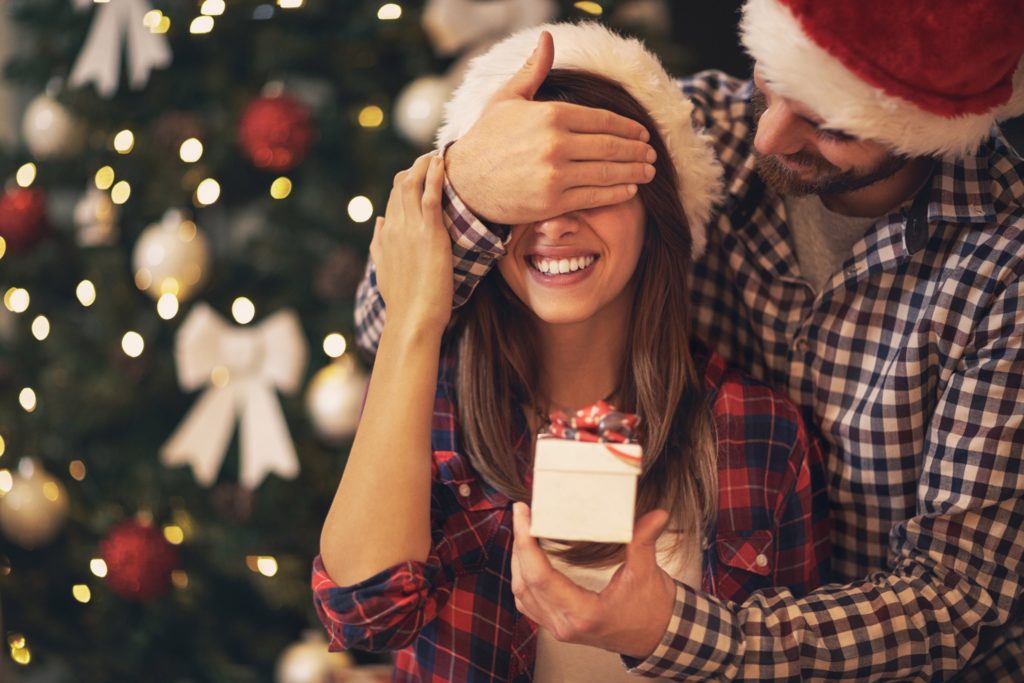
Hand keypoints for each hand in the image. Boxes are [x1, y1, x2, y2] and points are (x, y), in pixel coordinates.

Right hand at [370, 153, 453, 335]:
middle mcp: (395, 227)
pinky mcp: (429, 234)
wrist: (412, 319)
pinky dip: (435, 177)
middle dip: (416, 167)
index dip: (406, 181)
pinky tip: (441, 163)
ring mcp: (411, 229)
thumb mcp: (383, 269)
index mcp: (386, 234)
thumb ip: (379, 243)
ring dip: (425, 165)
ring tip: (438, 154)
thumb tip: (379, 222)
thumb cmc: (403, 301)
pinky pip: (431, 197)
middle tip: (432, 158)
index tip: (419, 171)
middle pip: (401, 185)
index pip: (393, 198)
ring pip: (413, 185)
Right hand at [446, 31, 656, 224]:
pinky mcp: (553, 202)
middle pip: (610, 146)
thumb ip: (534, 70)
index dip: (628, 127)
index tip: (642, 133)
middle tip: (652, 153)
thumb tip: (547, 37)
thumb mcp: (508, 98)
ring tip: (649, 171)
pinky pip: (594, 197)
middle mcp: (556, 144)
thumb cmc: (487, 139)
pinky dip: (617, 193)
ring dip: (634, 172)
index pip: (602, 120)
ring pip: (607, 172)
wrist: (464, 184)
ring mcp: (555, 175)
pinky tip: (630, 189)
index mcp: (550, 114)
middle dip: (636, 151)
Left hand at [510, 502, 675, 658]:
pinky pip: (528, 603)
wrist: (657, 637)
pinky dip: (523, 578)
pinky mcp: (559, 625)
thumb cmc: (652, 611)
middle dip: (519, 545)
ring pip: (522, 594)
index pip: (540, 576)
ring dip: (518, 561)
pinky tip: (527, 559)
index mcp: (584, 613)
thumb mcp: (647, 573)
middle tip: (521, 515)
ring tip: (522, 531)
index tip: (523, 515)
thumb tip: (656, 515)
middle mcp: (565, 624)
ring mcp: (559, 627)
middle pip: (525, 582)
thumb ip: (645, 541)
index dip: (526, 543)